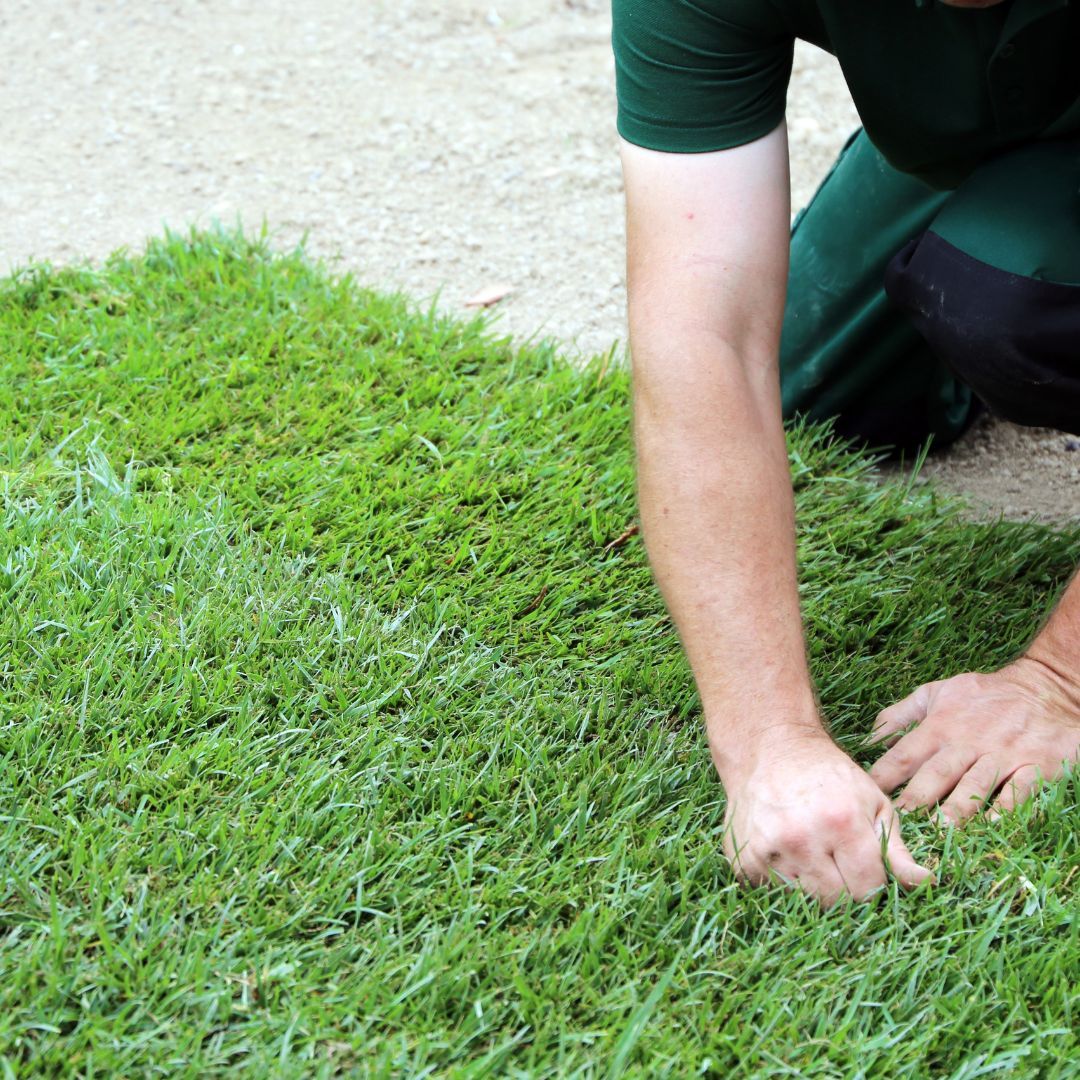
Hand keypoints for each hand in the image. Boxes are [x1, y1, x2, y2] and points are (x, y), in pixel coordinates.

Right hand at [720, 734, 931, 905]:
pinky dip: (782, 882)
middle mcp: (800, 838)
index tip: (866, 866)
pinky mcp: (742, 860)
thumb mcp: (872, 802)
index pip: (867, 888)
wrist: (769, 748)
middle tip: (839, 861)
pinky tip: (786, 852)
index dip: (872, 882)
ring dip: (811, 887)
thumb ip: (897, 849)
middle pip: (835, 901)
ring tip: (812, 854)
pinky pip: (772, 893)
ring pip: (803, 901)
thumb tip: (928, 884)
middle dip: (844, 889)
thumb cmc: (828, 775)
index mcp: (840, 822)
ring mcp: (766, 850)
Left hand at [869, 659, 1079, 822]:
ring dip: (957, 808)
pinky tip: (994, 825)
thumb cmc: (982, 695)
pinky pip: (1019, 790)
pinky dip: (1007, 808)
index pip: (903, 755)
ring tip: (941, 830)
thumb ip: (899, 715)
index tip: (867, 798)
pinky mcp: (1035, 766)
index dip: (883, 777)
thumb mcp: (935, 693)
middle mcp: (967, 742)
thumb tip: (868, 738)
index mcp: (939, 727)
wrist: (1044, 688)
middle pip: (936, 774)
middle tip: (900, 825)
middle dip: (917, 799)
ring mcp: (1002, 755)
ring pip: (975, 785)